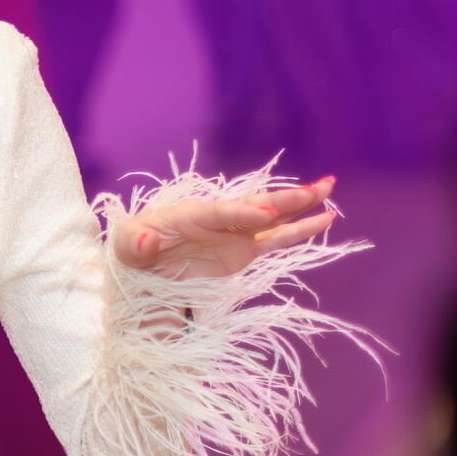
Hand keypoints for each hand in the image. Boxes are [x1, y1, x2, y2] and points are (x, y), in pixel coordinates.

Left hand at [113, 175, 338, 280]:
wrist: (145, 265)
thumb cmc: (134, 250)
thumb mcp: (126, 247)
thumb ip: (135, 244)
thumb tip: (143, 242)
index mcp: (190, 214)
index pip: (220, 212)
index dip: (242, 213)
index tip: (266, 214)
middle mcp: (219, 218)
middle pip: (255, 206)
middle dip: (284, 199)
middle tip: (314, 189)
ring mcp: (236, 232)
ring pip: (274, 218)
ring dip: (300, 205)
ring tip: (329, 190)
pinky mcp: (245, 249)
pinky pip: (278, 239)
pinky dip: (301, 231)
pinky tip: (327, 220)